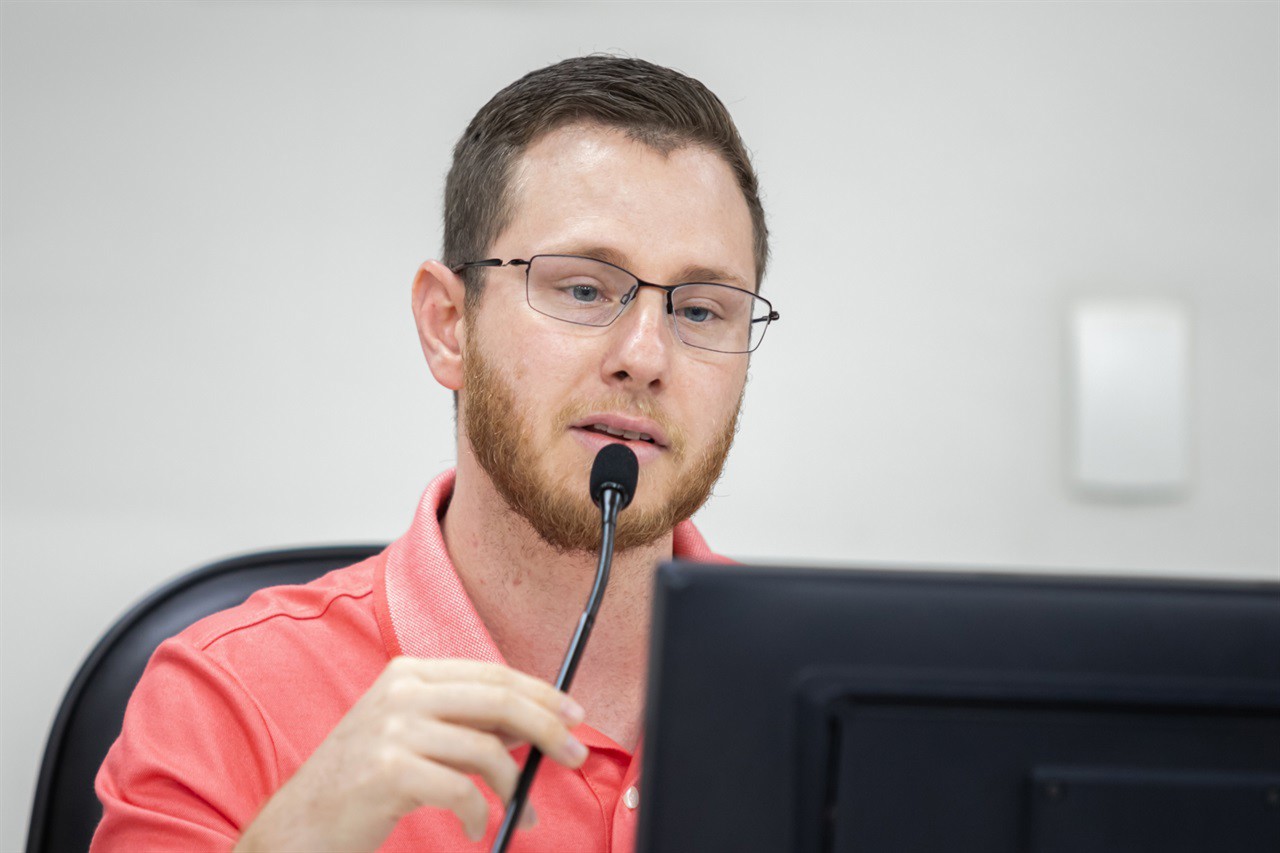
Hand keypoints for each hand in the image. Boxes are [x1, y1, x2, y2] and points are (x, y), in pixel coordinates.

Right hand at [233, 657, 587, 851]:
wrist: (298, 826)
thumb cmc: (360, 783)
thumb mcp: (409, 734)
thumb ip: (462, 721)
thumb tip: (529, 724)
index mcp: (409, 674)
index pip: (492, 673)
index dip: (541, 692)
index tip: (574, 714)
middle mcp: (401, 692)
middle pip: (498, 701)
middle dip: (547, 729)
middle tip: (575, 755)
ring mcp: (392, 729)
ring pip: (486, 749)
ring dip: (513, 787)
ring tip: (519, 815)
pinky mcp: (389, 771)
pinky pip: (463, 791)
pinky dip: (480, 814)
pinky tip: (476, 828)